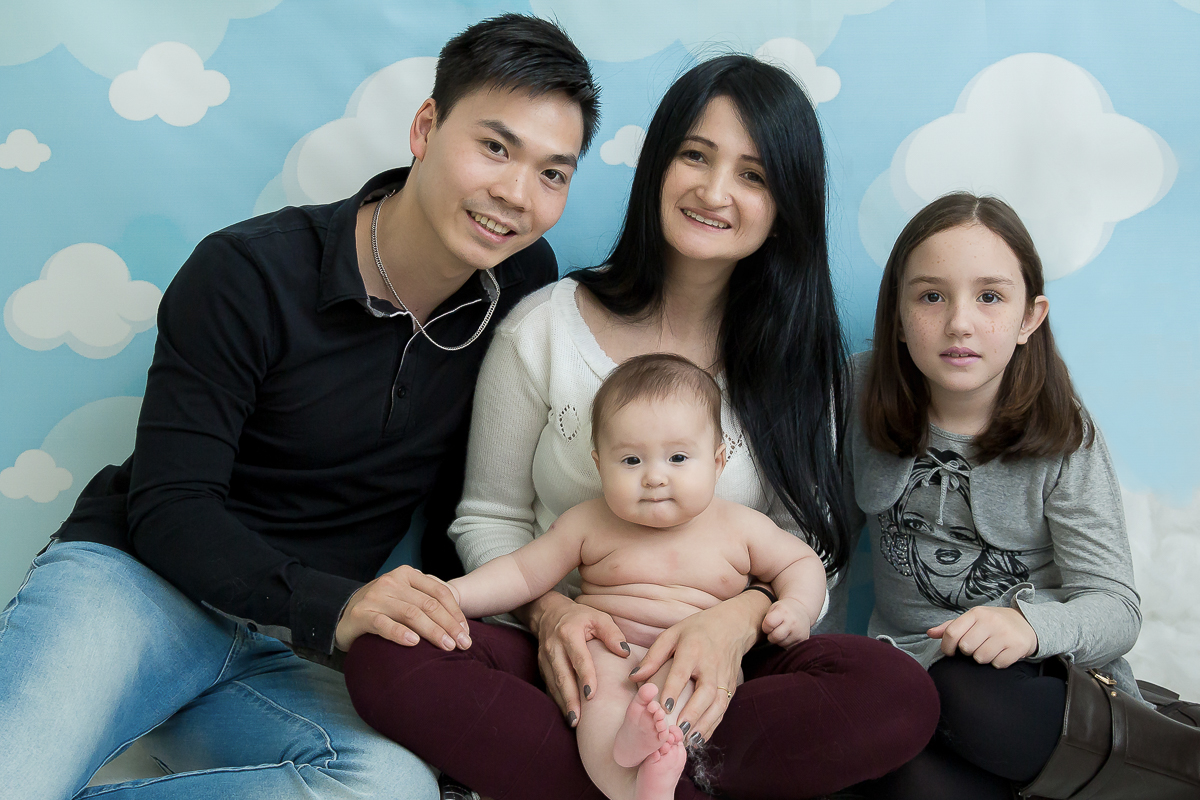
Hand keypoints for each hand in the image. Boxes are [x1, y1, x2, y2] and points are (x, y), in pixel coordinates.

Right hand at [335, 565, 470, 652]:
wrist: (343, 613)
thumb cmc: (383, 608)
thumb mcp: (406, 598)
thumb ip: (427, 603)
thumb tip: (460, 625)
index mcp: (407, 574)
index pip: (439, 592)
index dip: (456, 613)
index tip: (467, 632)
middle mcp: (392, 582)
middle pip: (428, 604)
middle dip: (449, 625)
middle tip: (464, 644)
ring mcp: (375, 597)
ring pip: (411, 614)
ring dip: (432, 631)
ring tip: (447, 647)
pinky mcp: (361, 614)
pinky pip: (384, 624)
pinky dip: (400, 633)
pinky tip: (414, 643)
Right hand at [523, 591, 629, 726]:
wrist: (549, 614)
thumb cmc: (580, 617)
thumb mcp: (598, 617)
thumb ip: (612, 633)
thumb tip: (624, 652)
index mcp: (569, 633)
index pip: (579, 658)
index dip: (585, 677)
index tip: (591, 695)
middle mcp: (554, 647)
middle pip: (563, 676)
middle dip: (570, 699)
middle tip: (578, 719)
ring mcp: (545, 658)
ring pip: (554, 684)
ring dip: (563, 703)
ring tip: (573, 721)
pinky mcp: (542, 667)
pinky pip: (550, 686)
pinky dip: (558, 701)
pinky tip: (567, 713)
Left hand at [630, 590, 766, 743]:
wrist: (733, 626)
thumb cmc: (696, 630)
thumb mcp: (672, 634)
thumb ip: (653, 656)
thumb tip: (634, 677)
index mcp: (693, 649)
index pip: (682, 672)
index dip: (673, 690)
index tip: (663, 708)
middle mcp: (712, 664)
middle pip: (705, 692)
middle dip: (693, 713)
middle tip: (678, 730)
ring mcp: (724, 677)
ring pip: (718, 704)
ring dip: (705, 724)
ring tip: (689, 740)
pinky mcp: (732, 686)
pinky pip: (724, 708)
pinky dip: (713, 725)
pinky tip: (700, 738)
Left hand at [761, 597, 812, 647]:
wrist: (802, 609)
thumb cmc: (783, 610)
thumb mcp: (774, 608)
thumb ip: (767, 619)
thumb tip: (761, 635)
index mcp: (783, 611)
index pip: (769, 624)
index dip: (766, 627)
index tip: (768, 625)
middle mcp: (792, 622)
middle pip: (775, 637)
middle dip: (771, 636)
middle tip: (774, 630)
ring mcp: (799, 632)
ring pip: (782, 644)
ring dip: (779, 640)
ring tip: (783, 631)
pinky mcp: (804, 639)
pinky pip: (789, 647)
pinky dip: (787, 643)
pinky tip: (789, 635)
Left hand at [927, 606, 1037, 667]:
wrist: (1026, 623)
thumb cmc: (992, 624)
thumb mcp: (972, 620)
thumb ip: (951, 627)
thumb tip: (930, 633)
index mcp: (976, 613)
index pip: (952, 632)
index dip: (947, 646)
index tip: (950, 652)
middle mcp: (991, 621)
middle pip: (966, 647)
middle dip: (968, 652)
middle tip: (976, 647)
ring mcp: (1005, 634)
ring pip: (981, 658)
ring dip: (982, 658)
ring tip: (989, 649)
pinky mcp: (1018, 646)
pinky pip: (998, 664)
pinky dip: (997, 663)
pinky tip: (1001, 653)